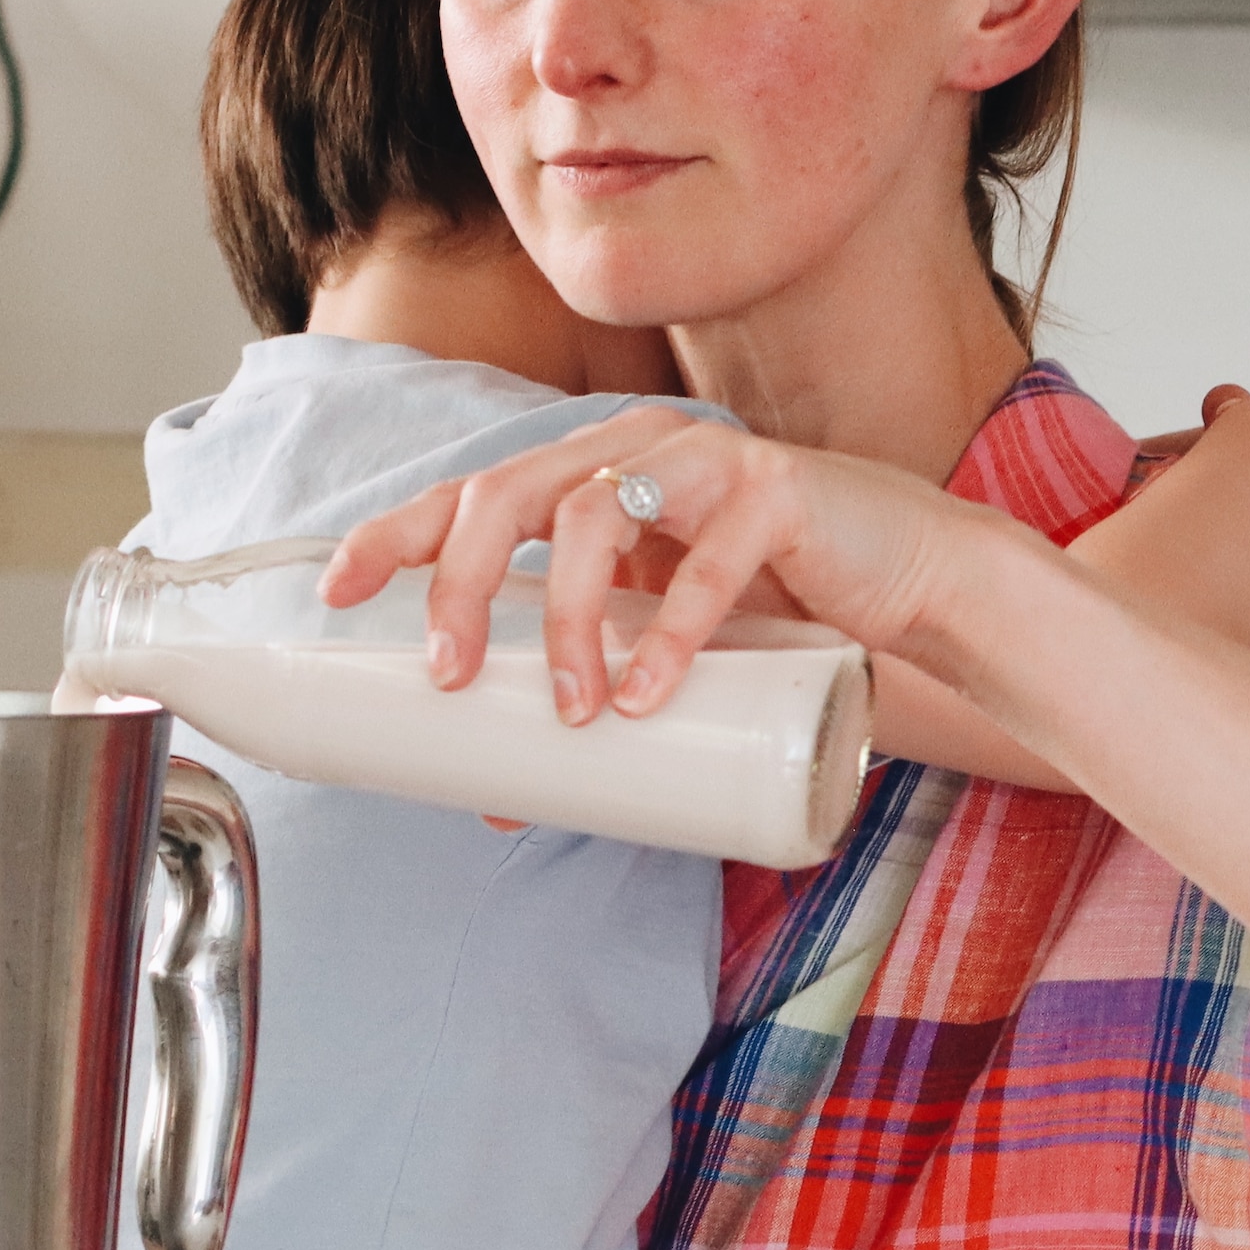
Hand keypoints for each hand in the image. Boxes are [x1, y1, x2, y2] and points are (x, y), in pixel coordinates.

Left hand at [326, 407, 1013, 725]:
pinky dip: (672, 631)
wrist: (914, 588)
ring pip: (599, 517)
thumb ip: (592, 698)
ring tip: (574, 710)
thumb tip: (492, 796)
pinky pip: (711, 559)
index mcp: (595, 477)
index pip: (472, 491)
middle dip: (462, 581)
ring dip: (569, 620)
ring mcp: (709, 464)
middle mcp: (637, 452)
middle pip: (513, 491)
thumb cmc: (780, 618)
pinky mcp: (782, 494)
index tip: (335, 591)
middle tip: (450, 672)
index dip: (396, 533)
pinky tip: (650, 691)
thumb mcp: (662, 655)